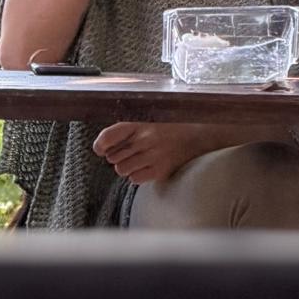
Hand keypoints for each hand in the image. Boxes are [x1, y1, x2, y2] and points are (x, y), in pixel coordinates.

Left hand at [91, 122, 217, 184]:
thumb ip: (127, 129)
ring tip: (138, 160)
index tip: (99, 149)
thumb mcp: (147, 120)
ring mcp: (153, 155)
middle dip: (117, 156)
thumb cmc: (169, 128)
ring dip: (126, 167)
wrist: (199, 136)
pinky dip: (137, 175)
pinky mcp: (160, 170)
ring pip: (121, 169)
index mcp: (139, 123)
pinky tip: (145, 168)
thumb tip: (102, 145)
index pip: (109, 136)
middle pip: (112, 156)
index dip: (100, 144)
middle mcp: (145, 139)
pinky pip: (134, 178)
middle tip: (129, 153)